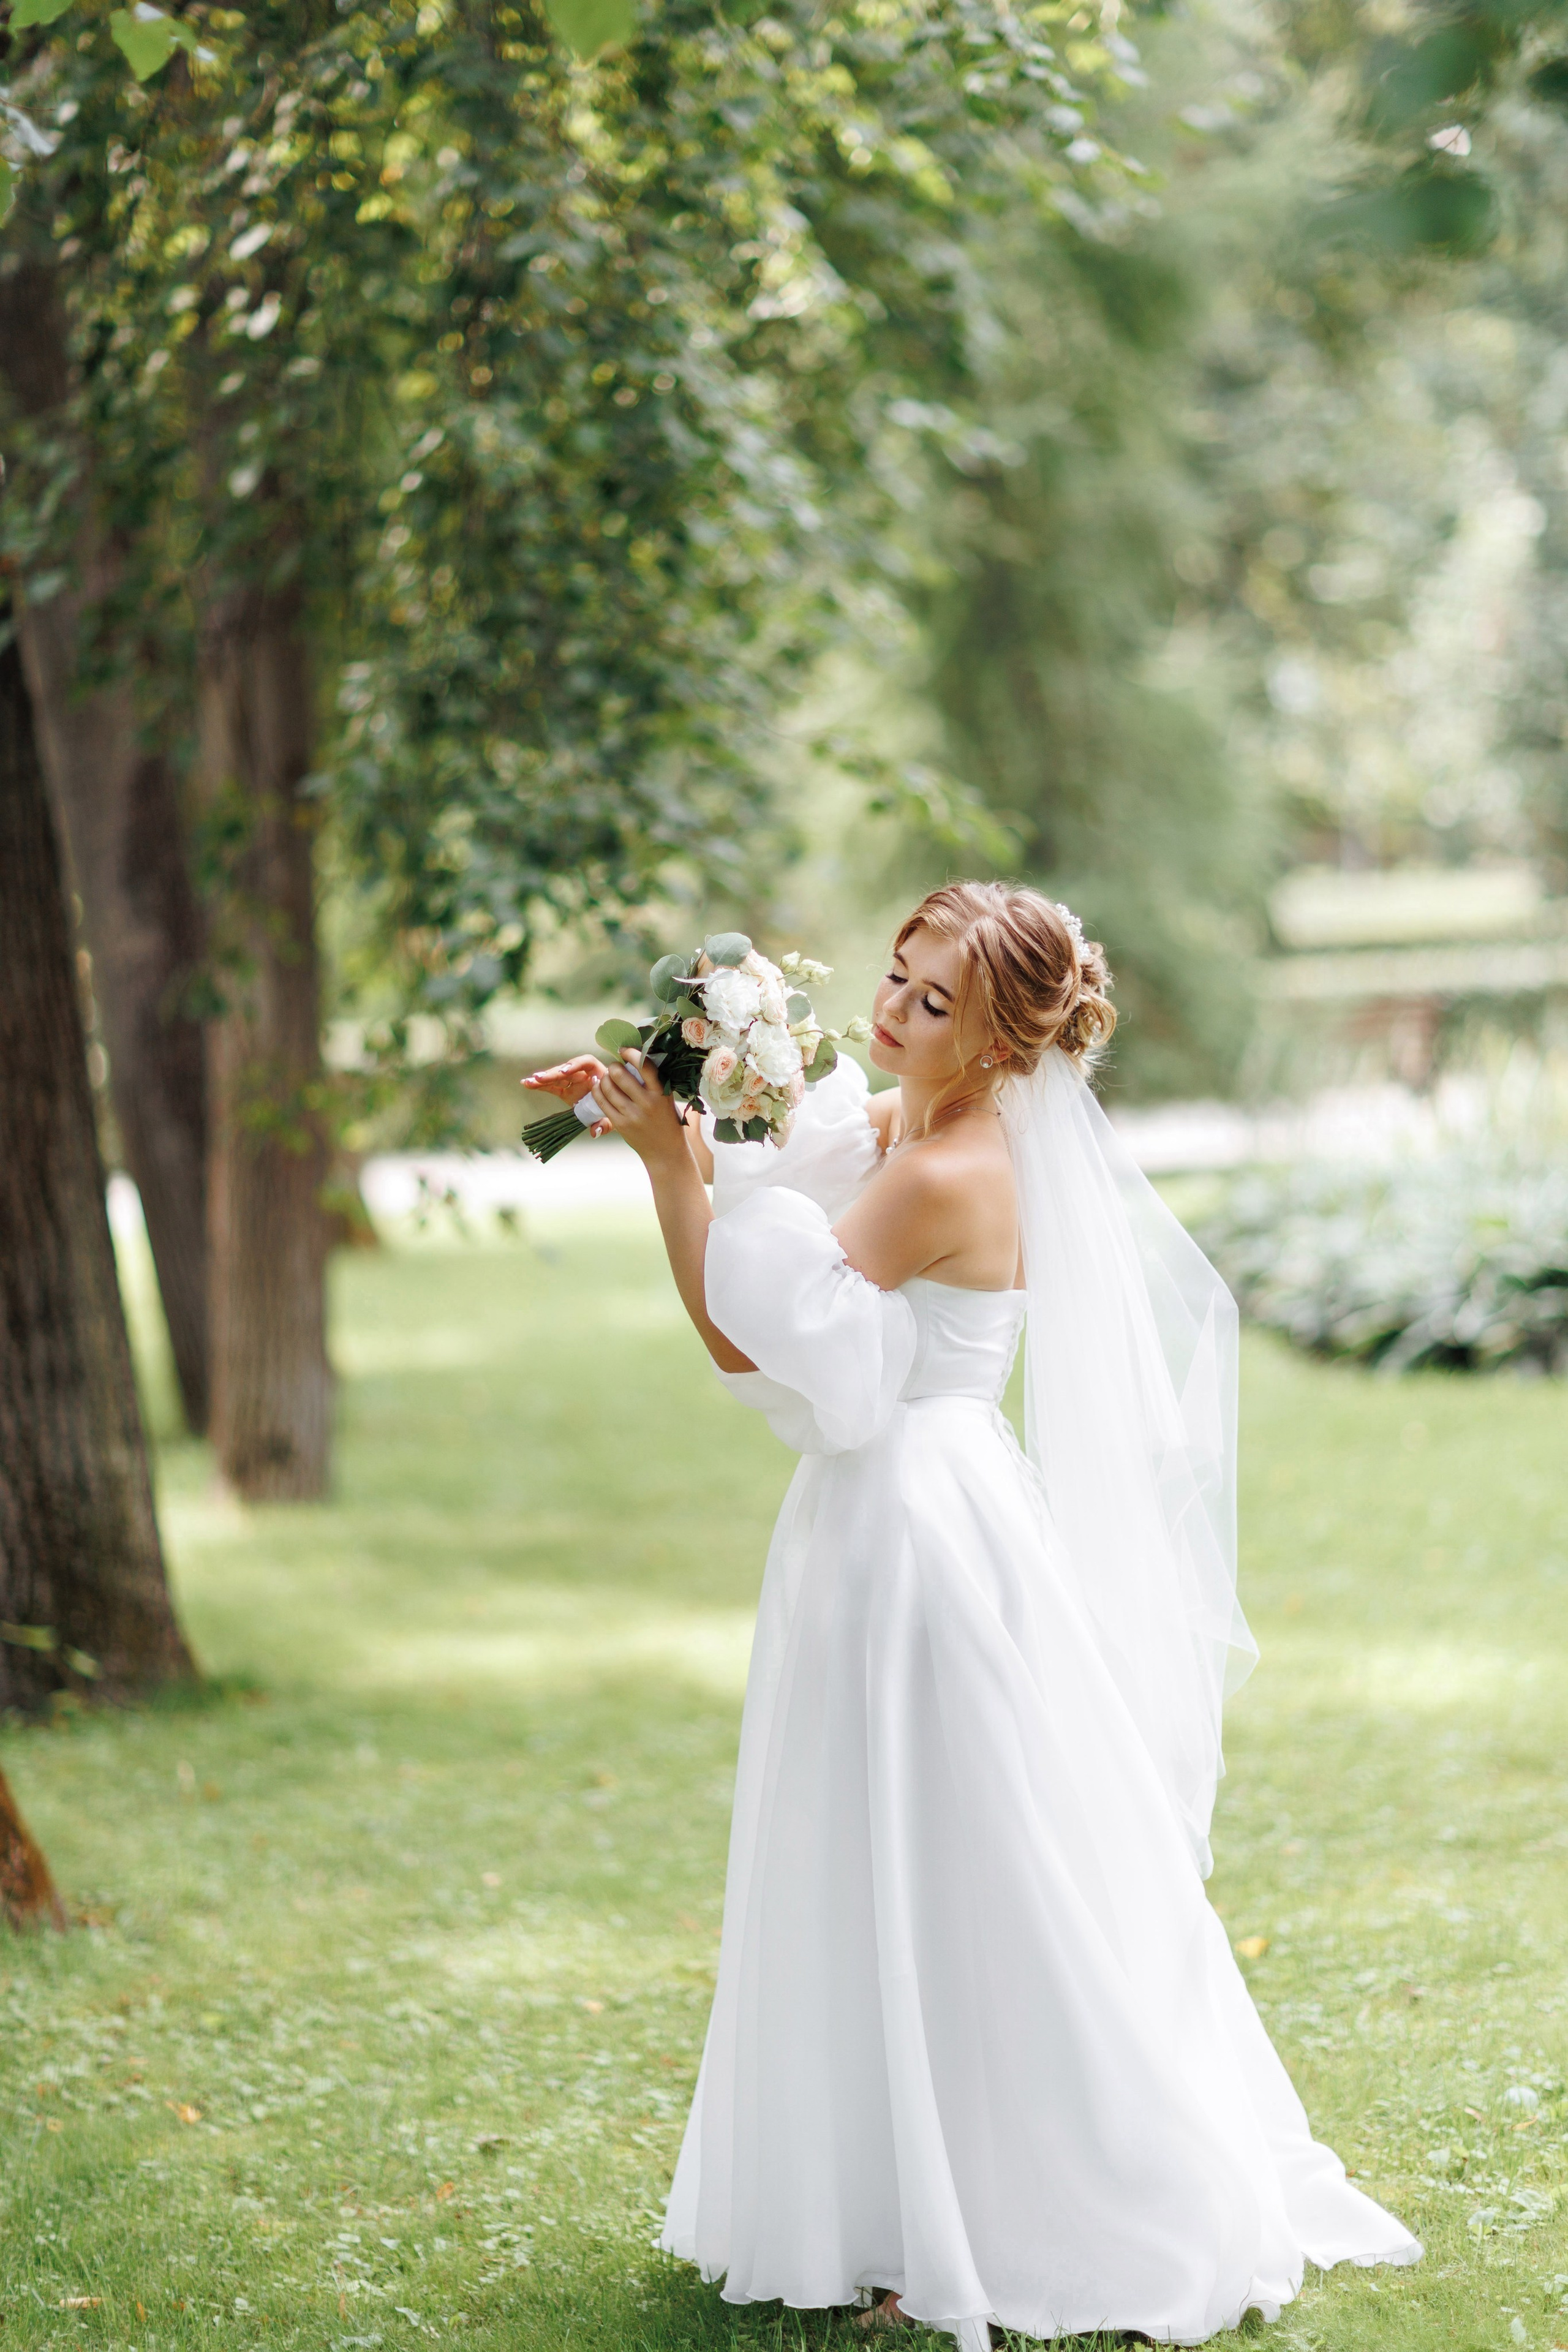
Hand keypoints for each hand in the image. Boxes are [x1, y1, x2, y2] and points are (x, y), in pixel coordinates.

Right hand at [523, 1054, 609, 1138]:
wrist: (616, 1109)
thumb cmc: (616, 1108)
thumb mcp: (613, 1117)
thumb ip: (605, 1124)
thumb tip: (594, 1132)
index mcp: (598, 1073)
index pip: (586, 1062)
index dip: (575, 1064)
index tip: (565, 1071)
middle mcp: (584, 1075)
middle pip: (567, 1069)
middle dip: (554, 1073)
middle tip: (541, 1078)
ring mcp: (574, 1082)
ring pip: (557, 1077)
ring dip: (543, 1078)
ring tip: (529, 1082)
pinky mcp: (565, 1090)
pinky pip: (552, 1087)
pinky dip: (540, 1086)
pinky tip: (527, 1084)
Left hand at [591, 1051, 686, 1168]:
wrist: (665, 1151)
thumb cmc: (666, 1121)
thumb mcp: (666, 1099)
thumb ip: (653, 1082)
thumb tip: (635, 1059)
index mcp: (660, 1094)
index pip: (645, 1066)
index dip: (631, 1053)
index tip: (624, 1050)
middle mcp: (646, 1103)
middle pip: (621, 1075)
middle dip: (614, 1067)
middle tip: (615, 1067)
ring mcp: (631, 1115)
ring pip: (608, 1087)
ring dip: (604, 1078)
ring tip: (607, 1077)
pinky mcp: (620, 1124)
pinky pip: (602, 1102)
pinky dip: (597, 1091)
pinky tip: (598, 1087)